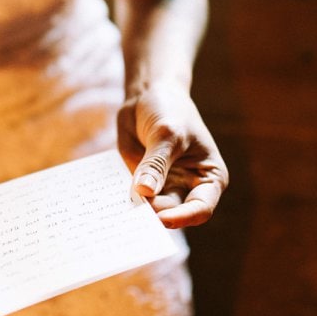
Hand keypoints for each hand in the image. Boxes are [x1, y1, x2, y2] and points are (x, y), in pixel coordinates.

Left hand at [118, 84, 227, 228]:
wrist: (149, 96)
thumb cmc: (170, 110)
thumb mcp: (167, 133)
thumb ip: (156, 164)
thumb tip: (144, 192)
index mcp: (209, 177)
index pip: (201, 207)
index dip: (183, 217)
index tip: (160, 218)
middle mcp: (189, 188)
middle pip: (174, 214)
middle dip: (154, 217)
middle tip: (132, 219)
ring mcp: (165, 187)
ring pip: (151, 211)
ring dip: (135, 214)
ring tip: (117, 216)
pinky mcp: (142, 184)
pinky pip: (132, 199)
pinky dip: (121, 203)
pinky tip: (107, 206)